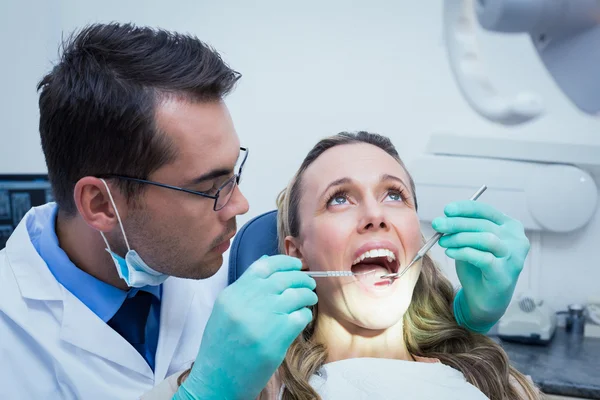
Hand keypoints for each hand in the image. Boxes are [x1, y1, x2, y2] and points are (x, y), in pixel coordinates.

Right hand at [174, 255, 316, 399]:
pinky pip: (301, 316)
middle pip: (284, 278)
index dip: (284, 262)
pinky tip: (302, 318)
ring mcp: (263, 317)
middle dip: (301, 278)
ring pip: (296, 294)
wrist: (217, 379)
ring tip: (309, 299)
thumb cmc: (222, 346)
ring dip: (307, 295)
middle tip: (308, 282)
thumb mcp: (226, 310)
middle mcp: (248, 301)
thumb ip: (246, 287)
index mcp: (233, 294)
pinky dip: (305, 314)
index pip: (264, 266)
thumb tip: (268, 262)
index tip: (295, 264)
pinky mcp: (277, 336)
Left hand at [432, 201, 529, 332]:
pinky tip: (450, 252)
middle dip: (457, 223)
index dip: (465, 208)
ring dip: (460, 238)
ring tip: (443, 241)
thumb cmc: (477, 267)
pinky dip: (463, 252)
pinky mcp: (505, 274)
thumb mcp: (471, 242)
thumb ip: (465, 229)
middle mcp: (516, 240)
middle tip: (437, 224)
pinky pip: (483, 258)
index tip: (447, 210)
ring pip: (485, 239)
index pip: (487, 211)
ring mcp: (513, 258)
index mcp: (510, 227)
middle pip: (484, 224)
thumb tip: (445, 217)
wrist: (484, 299)